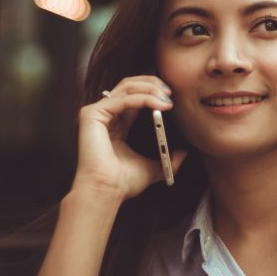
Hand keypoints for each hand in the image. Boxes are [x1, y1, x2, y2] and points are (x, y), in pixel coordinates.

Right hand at [73, 75, 189, 201]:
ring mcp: (97, 113)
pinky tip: (157, 104)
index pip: (135, 97)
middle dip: (152, 84)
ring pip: (126, 87)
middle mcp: (106, 115)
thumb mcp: (153, 168)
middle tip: (170, 92)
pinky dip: (142, 99)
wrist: (107, 191)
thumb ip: (167, 160)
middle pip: (129, 85)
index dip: (153, 92)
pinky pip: (122, 99)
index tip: (171, 97)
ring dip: (150, 89)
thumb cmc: (123, 183)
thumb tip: (184, 154)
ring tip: (167, 98)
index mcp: (117, 124)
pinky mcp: (92, 115)